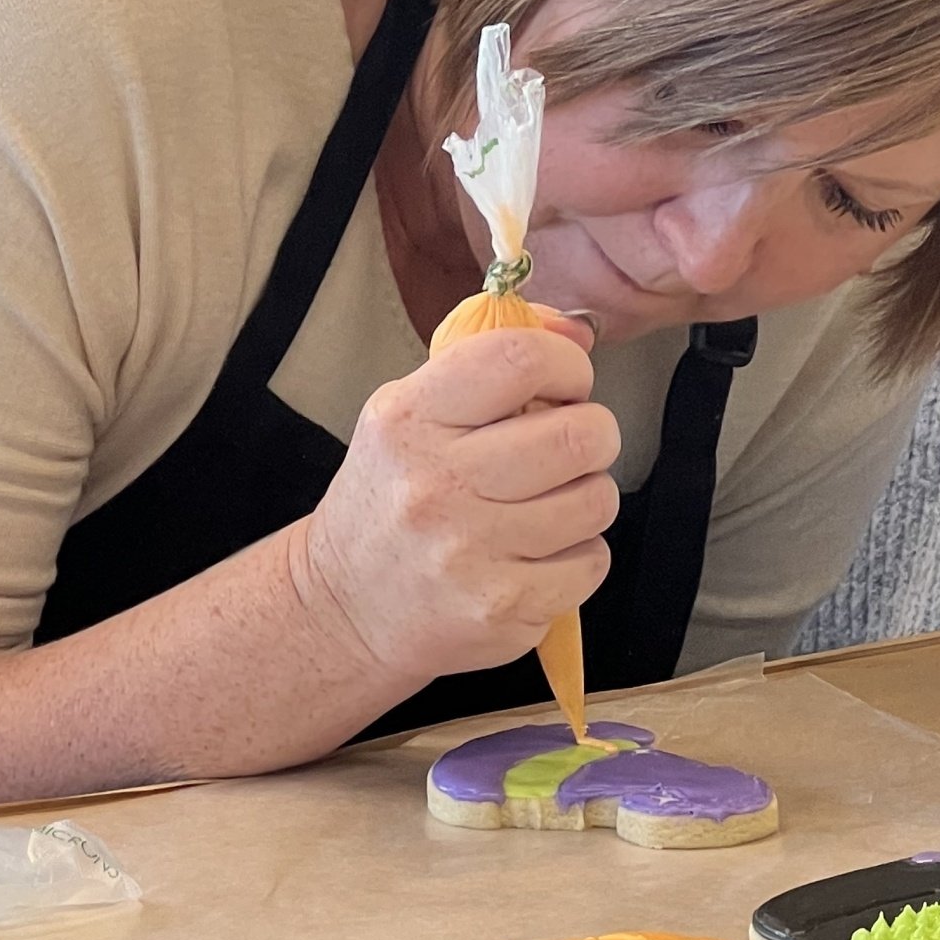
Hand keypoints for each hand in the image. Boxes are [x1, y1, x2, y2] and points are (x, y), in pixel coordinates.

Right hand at [297, 322, 619, 686]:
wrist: (344, 607)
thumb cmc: (390, 500)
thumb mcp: (411, 416)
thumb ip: (489, 363)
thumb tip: (578, 332)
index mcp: (410, 420)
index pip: (520, 359)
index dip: (568, 365)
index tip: (566, 385)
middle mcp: (436, 484)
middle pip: (579, 435)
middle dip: (592, 436)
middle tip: (566, 451)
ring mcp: (469, 551)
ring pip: (596, 501)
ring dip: (585, 500)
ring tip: (543, 508)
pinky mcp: (502, 607)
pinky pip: (591, 562)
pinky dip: (576, 558)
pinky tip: (533, 556)